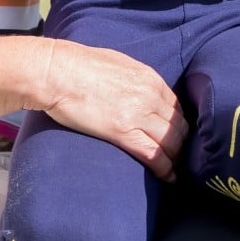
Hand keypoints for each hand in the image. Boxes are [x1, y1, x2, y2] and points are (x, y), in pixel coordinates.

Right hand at [38, 40, 187, 180]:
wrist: (57, 71)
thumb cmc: (79, 65)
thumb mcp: (119, 63)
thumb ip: (136, 79)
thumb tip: (138, 91)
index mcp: (150, 78)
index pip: (177, 108)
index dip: (179, 126)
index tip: (175, 137)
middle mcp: (151, 96)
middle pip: (179, 127)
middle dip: (182, 144)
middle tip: (178, 157)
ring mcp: (139, 114)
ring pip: (171, 143)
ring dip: (176, 158)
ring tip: (175, 170)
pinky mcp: (123, 132)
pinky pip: (154, 155)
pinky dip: (165, 169)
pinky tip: (168, 177)